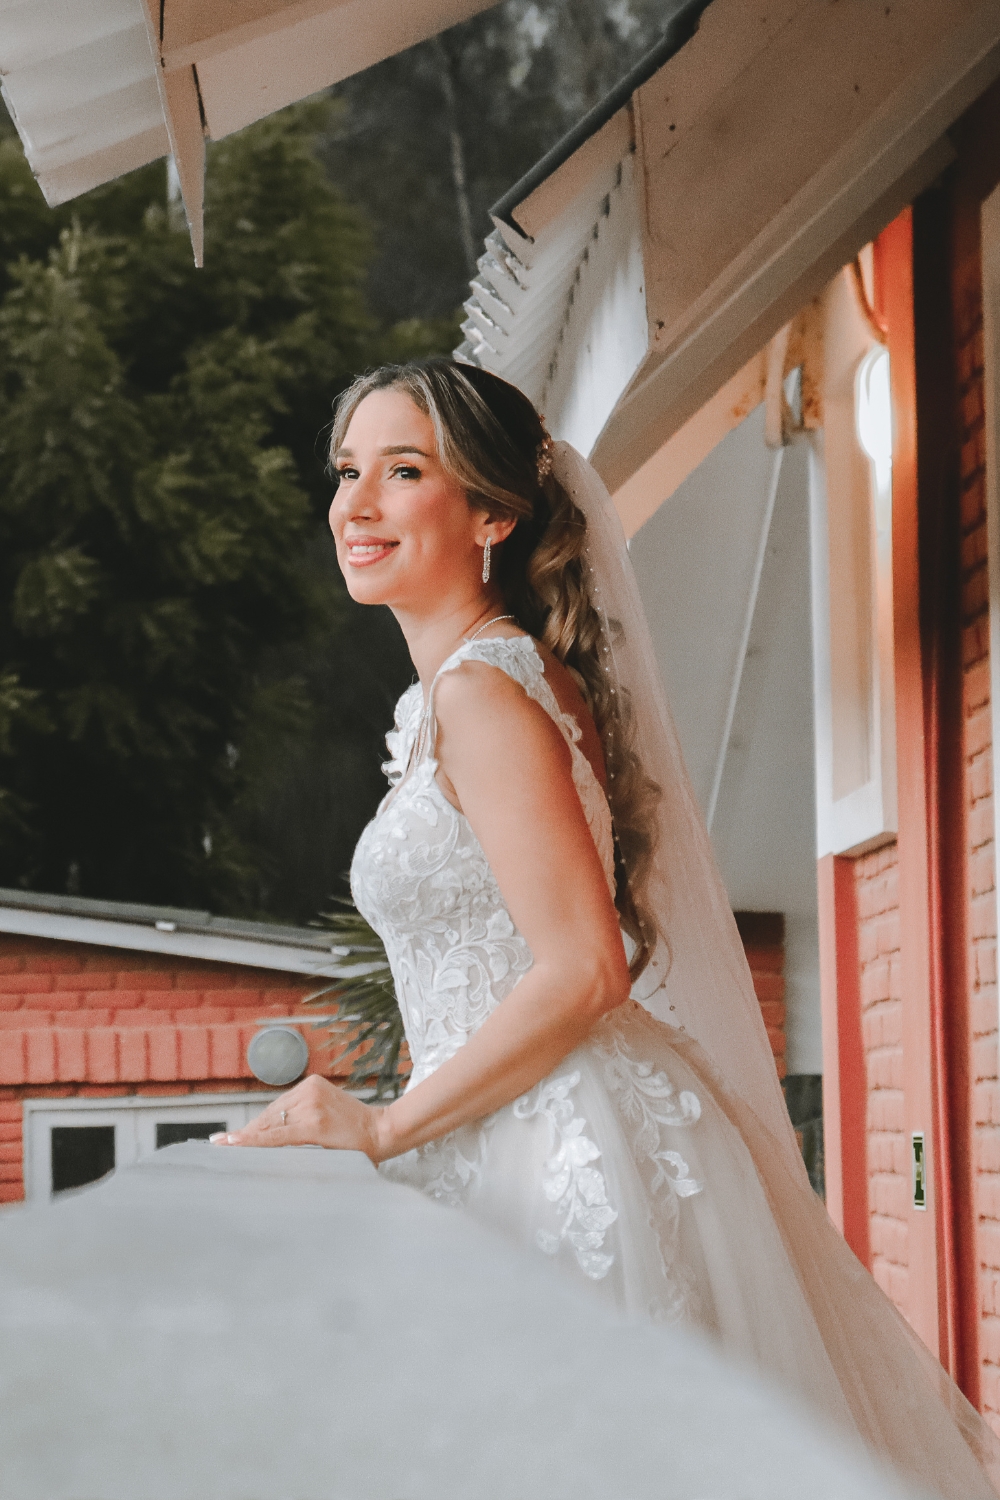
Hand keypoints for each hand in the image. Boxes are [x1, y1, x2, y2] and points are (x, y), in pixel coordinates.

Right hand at [212, 1074, 383, 1162]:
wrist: (380, 1129)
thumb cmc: (356, 1153)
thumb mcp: (325, 1161)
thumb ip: (295, 1154)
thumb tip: (265, 1150)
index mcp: (314, 1126)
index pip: (272, 1136)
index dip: (246, 1141)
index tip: (224, 1143)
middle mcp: (311, 1104)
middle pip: (269, 1121)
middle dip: (247, 1133)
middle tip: (220, 1142)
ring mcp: (312, 1090)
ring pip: (275, 1110)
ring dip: (260, 1124)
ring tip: (238, 1138)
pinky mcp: (313, 1082)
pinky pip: (286, 1101)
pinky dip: (276, 1113)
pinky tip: (263, 1124)